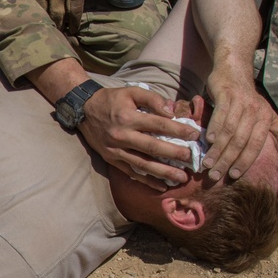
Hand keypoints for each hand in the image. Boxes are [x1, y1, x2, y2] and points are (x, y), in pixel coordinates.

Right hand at [79, 86, 200, 190]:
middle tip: (192, 159)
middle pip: (153, 147)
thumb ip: (153, 99)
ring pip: (143, 164)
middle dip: (175, 154)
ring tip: (181, 178)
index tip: (195, 135)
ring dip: (163, 172)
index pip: (159, 125)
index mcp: (128, 117)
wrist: (83, 110)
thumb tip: (172, 111)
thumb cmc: (111, 100)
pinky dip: (146, 181)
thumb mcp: (131, 91)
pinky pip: (130, 172)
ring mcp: (116, 150)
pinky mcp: (111, 159)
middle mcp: (122, 135)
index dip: (179, 130)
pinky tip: (160, 186)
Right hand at [202, 72, 277, 180]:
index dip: (245, 161)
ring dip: (217, 149)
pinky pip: (220, 114)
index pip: (256, 145)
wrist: (234, 71)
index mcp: (265, 118)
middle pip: (241, 141)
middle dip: (227, 160)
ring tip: (206, 163)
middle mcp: (255, 111)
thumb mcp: (264, 112)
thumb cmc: (246, 97)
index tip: (233, 176)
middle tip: (214, 175)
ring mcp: (241, 102)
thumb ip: (274, 130)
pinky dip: (214, 128)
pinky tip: (207, 140)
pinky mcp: (226, 94)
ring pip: (229, 131)